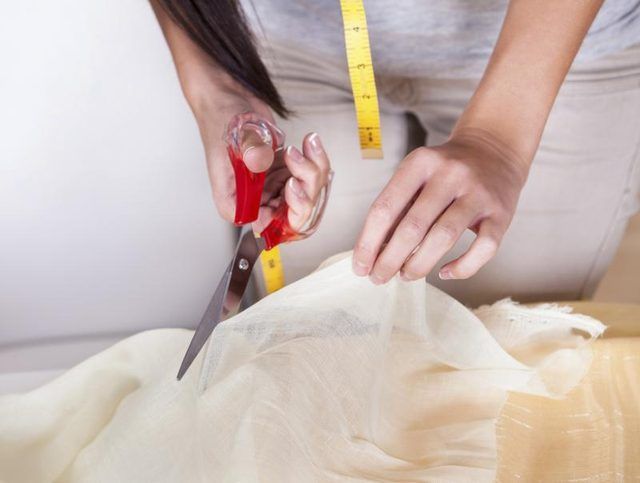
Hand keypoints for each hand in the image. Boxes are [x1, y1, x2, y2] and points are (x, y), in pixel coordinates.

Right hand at [194, 92, 330, 232]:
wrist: (229, 98)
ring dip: (313, 171)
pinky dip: (315, 162)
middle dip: (304, 190)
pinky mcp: (283, 173)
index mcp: (233, 198)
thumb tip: (260, 162)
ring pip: (304, 196)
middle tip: (298, 161)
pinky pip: (308, 179)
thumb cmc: (222, 117)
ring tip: (306, 144)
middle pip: (289, 215)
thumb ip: (250, 151)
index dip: (282, 216)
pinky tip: (309, 143)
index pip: (260, 225)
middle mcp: (254, 197)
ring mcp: (271, 186)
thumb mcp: (234, 133)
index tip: (289, 188)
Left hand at [352, 129, 529, 282]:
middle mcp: (450, 174)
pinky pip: (483, 248)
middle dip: (389, 260)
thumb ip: (396, 209)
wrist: (494, 149)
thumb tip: (371, 253)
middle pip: (412, 227)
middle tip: (378, 278)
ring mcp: (478, 193)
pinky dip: (462, 267)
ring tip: (406, 276)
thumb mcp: (416, 176)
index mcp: (420, 163)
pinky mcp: (502, 213)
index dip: (368, 242)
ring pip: (444, 237)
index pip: (385, 207)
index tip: (359, 267)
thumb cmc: (444, 173)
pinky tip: (445, 273)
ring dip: (419, 265)